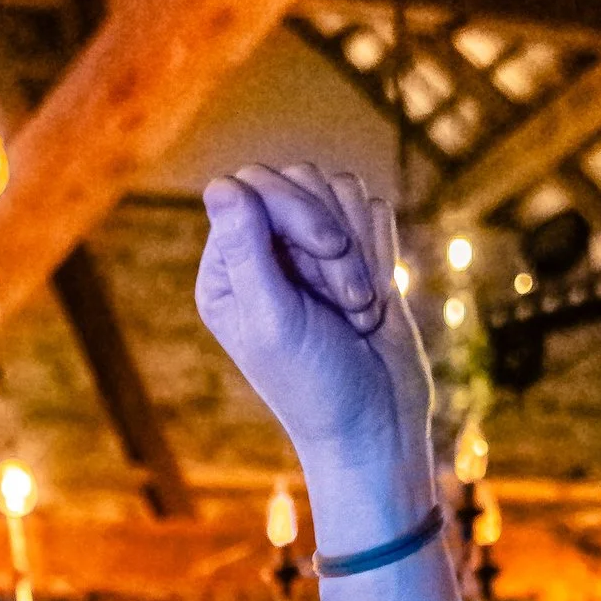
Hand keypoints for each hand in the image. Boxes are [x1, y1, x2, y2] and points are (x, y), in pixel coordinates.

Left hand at [196, 164, 434, 527]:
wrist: (378, 420)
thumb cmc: (318, 385)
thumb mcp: (275, 322)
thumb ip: (246, 253)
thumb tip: (220, 185)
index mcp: (227, 272)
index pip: (252, 187)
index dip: (296, 208)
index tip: (329, 250)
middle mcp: (261, 253)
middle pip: (298, 181)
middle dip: (333, 237)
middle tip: (350, 300)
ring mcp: (307, 250)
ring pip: (338, 189)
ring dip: (360, 250)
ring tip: (360, 311)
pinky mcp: (352, 251)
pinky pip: (371, 208)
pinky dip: (380, 251)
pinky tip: (377, 300)